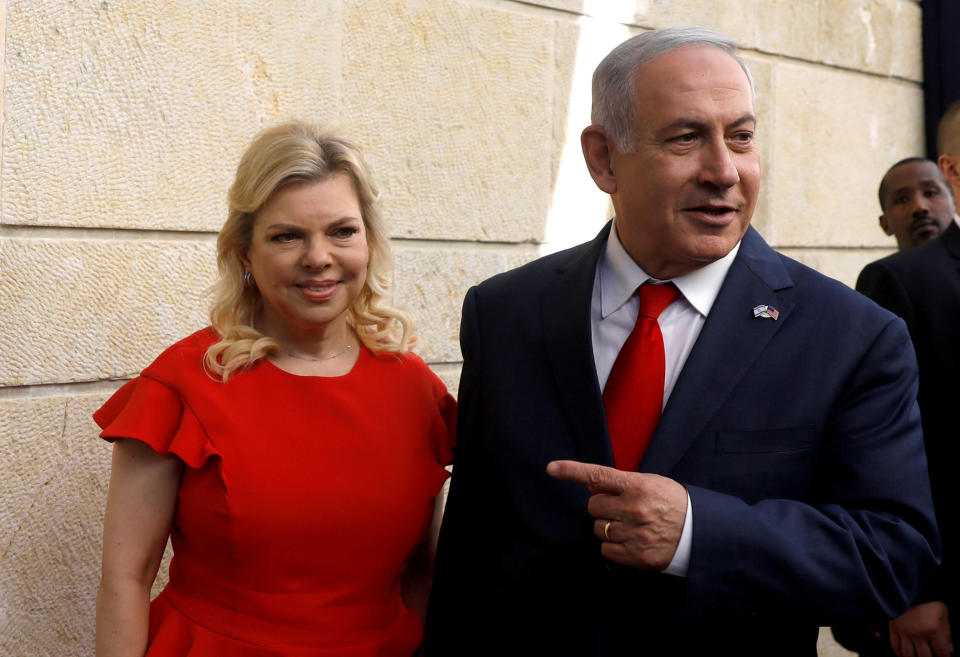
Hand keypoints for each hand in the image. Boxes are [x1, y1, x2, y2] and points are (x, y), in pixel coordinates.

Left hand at [546, 460, 686, 569]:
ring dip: (608, 526)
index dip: (571, 471)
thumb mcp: (651, 483)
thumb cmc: (672, 503)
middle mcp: (634, 509)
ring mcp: (634, 534)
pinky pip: (605, 549)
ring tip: (631, 525)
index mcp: (638, 486)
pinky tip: (630, 540)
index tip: (551, 468)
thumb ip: (620, 484)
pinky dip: (612, 545)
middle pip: (593, 506)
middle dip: (602, 506)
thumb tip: (592, 486)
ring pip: (597, 528)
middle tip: (620, 508)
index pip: (598, 476)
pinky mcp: (635, 556)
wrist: (699, 533)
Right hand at [889, 601, 952, 656]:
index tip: (944, 656)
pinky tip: (904, 655)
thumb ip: (947, 632)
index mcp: (932, 630)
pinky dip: (899, 653)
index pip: (941, 653)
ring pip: (908, 654)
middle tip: (931, 656)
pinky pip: (895, 646)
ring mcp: (904, 632)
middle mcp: (917, 634)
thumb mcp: (943, 613)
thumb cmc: (928, 599)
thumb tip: (948, 649)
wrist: (906, 586)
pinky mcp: (893, 628)